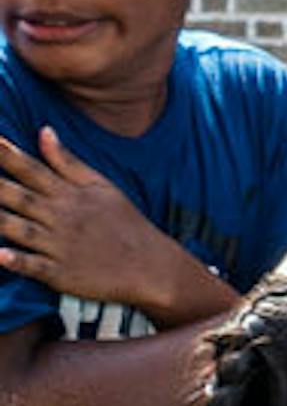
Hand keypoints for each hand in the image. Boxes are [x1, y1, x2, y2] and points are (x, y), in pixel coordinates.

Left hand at [0, 126, 233, 320]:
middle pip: (16, 196)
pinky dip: (17, 262)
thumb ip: (68, 161)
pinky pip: (35, 267)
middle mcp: (60, 217)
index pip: (30, 168)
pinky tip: (0, 255)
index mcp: (69, 195)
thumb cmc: (125, 223)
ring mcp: (60, 246)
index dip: (5, 154)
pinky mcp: (61, 274)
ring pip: (19, 230)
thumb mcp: (102, 186)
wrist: (152, 266)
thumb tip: (44, 131)